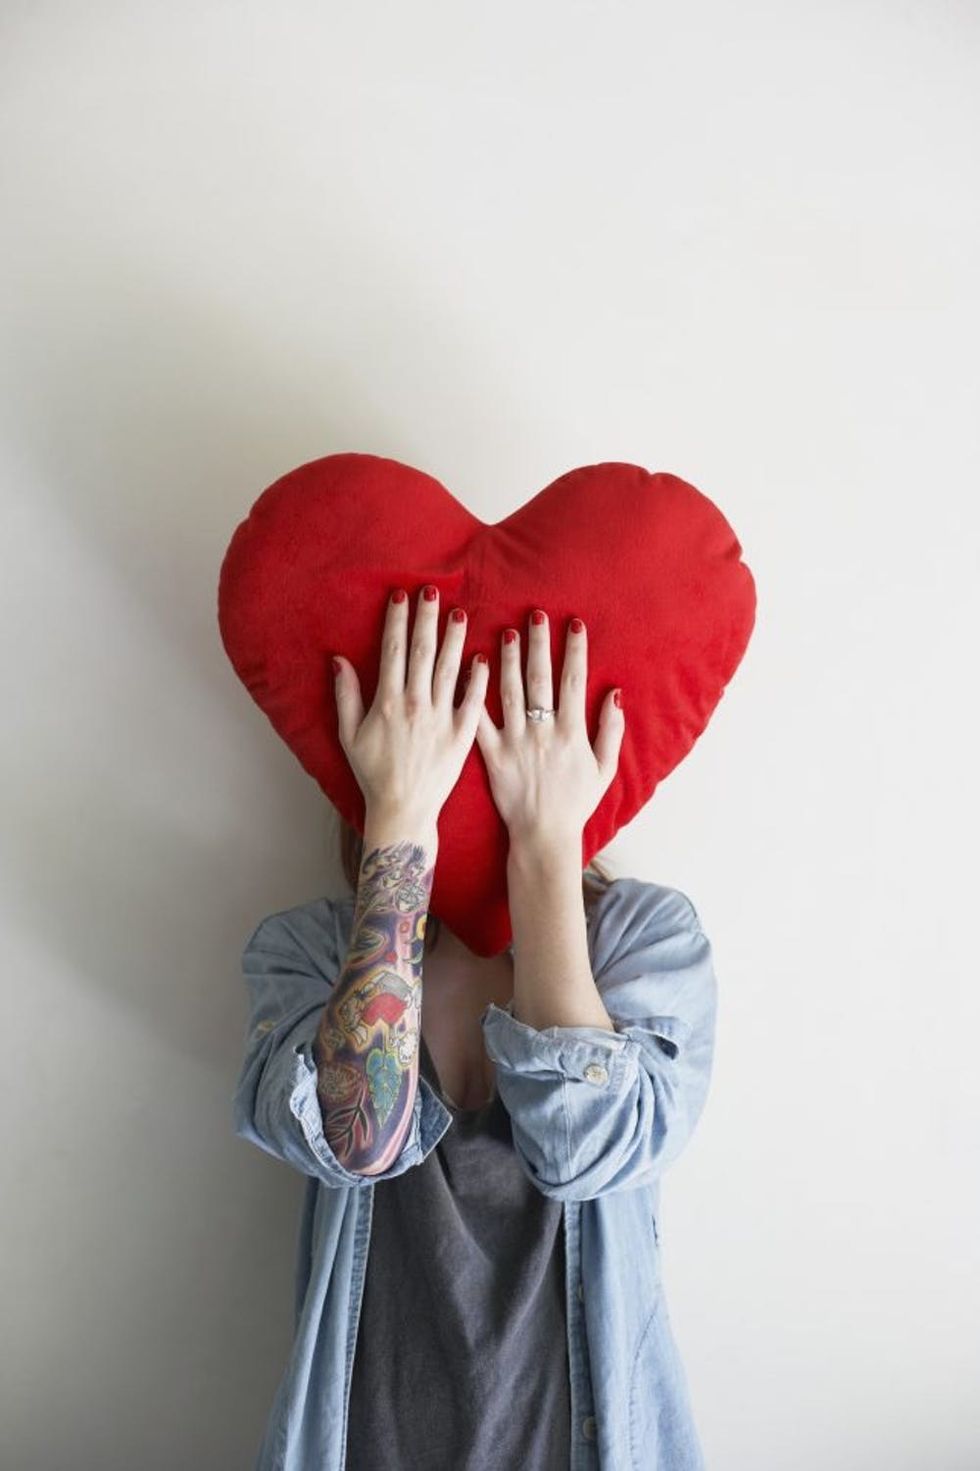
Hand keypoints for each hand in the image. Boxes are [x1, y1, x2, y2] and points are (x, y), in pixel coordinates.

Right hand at [332, 585, 488, 826]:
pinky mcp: (462, 735)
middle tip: (432, 590)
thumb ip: (345, 695)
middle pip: (423, 651)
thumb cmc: (373, 773)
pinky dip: (478, 678)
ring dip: (454, 639)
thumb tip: (338, 660)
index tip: (401, 596)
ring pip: (450, 669)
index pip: (394, 651)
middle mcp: (416, 704)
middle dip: (427, 618)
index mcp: (387, 701)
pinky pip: (473, 702)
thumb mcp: (349, 734)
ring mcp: (441, 719)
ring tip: (460, 612)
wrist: (403, 809)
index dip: (397, 621)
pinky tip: (483, 657)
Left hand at [474, 609, 623, 843]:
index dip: (574, 650)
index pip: (574, 681)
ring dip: (509, 659)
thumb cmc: (576, 803)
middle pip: (540, 678)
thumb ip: (612, 730)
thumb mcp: (605, 769)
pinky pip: (482, 721)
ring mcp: (515, 742)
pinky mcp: (492, 755)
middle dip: (539, 643)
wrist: (543, 835)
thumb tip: (616, 693)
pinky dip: (475, 695)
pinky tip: (472, 669)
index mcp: (572, 732)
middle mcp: (543, 732)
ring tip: (507, 631)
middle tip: (535, 614)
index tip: (573, 623)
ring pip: (510, 692)